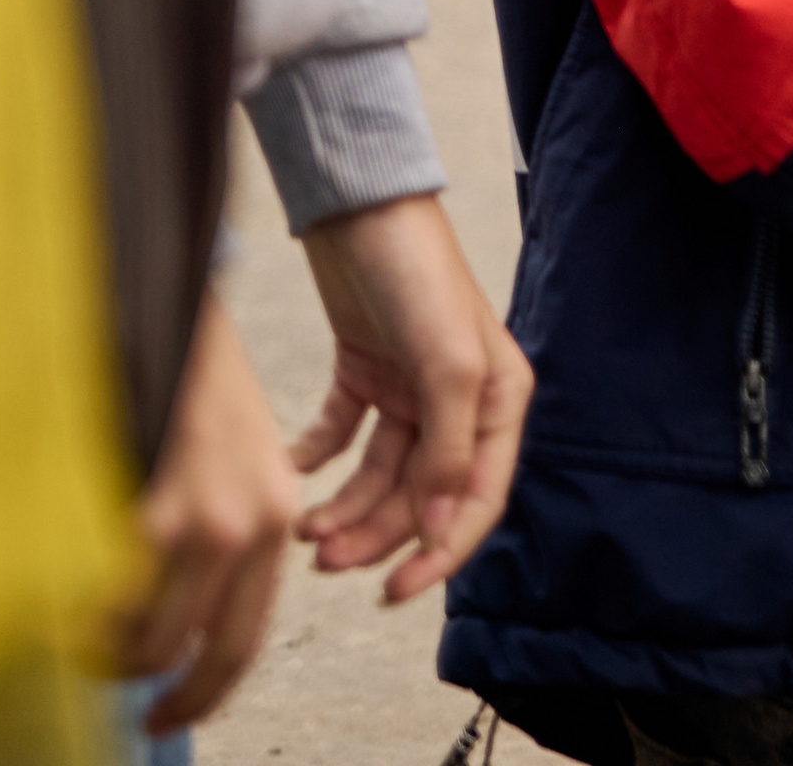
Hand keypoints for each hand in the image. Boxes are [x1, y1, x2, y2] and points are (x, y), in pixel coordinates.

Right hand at [116, 290, 298, 731]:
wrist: (158, 294)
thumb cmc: (180, 369)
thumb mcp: (229, 453)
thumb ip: (220, 533)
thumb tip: (173, 625)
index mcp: (274, 513)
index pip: (245, 639)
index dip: (202, 691)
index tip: (168, 716)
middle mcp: (249, 524)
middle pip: (198, 654)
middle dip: (152, 687)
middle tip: (113, 691)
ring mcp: (202, 521)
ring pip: (146, 637)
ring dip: (105, 647)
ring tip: (75, 626)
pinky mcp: (153, 510)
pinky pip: (109, 599)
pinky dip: (77, 609)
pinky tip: (56, 587)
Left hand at [294, 193, 532, 604]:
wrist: (357, 200)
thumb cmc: (416, 269)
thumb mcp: (446, 360)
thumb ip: (448, 450)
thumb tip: (438, 530)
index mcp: (497, 401)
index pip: (476, 500)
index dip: (439, 553)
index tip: (395, 592)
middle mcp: (458, 400)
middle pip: (419, 497)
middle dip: (374, 535)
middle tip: (323, 560)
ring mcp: (409, 387)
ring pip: (379, 477)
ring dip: (344, 509)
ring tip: (303, 528)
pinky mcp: (364, 370)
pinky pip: (343, 436)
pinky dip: (318, 460)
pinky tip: (295, 470)